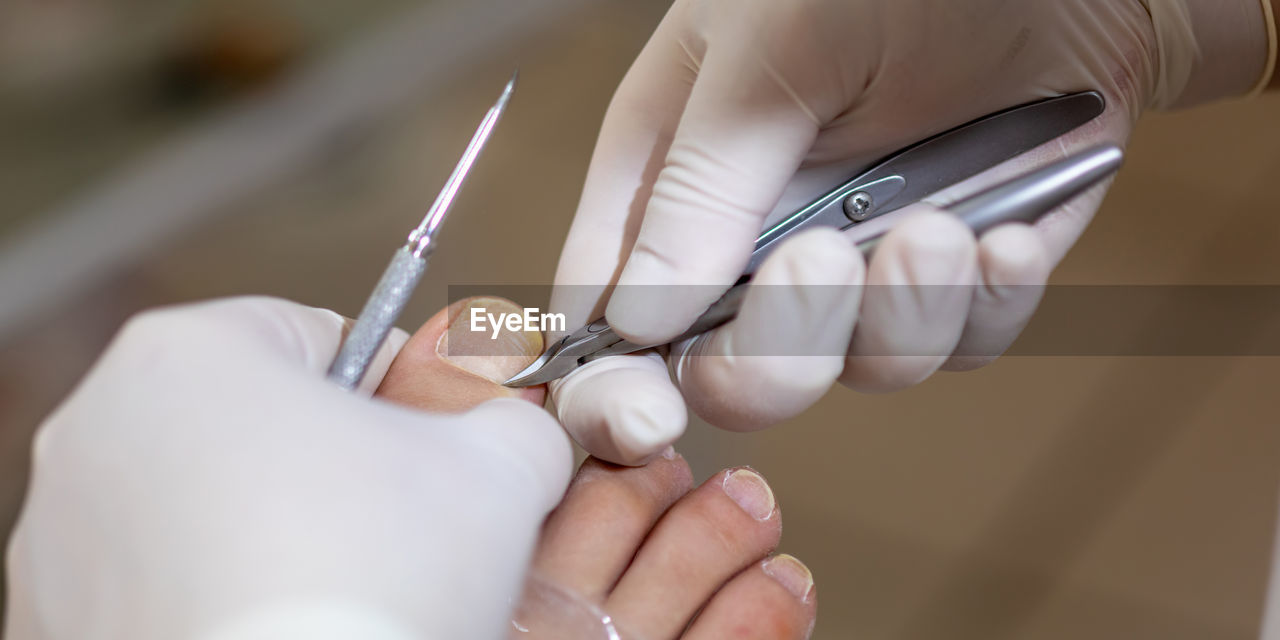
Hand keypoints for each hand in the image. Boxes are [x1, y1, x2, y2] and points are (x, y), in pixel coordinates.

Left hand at [5, 297, 570, 639]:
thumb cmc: (373, 585)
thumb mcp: (497, 473)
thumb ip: (514, 421)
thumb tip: (515, 429)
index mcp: (191, 354)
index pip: (323, 334)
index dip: (392, 389)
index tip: (421, 445)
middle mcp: (101, 425)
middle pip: (256, 416)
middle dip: (327, 461)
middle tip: (389, 521)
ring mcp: (64, 526)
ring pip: (204, 497)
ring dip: (269, 524)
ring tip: (335, 579)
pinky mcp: (57, 612)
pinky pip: (161, 574)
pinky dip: (216, 588)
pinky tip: (278, 619)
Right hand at [549, 0, 1271, 463]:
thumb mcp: (767, 52)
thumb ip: (700, 186)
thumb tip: (635, 322)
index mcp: (675, 176)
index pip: (609, 308)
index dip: (610, 380)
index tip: (638, 418)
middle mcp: (758, 236)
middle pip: (729, 370)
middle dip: (778, 346)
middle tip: (821, 259)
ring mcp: (861, 262)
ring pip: (855, 370)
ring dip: (898, 316)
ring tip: (938, 227)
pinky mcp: (958, 274)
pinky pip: (957, 345)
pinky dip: (983, 305)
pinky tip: (1001, 235)